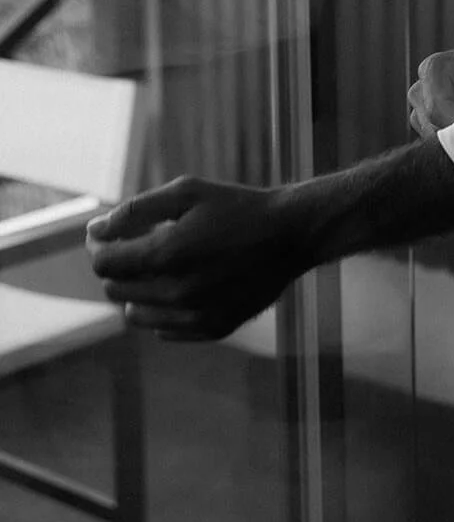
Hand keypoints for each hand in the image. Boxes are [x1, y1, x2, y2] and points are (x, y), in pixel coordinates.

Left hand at [85, 175, 301, 341]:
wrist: (290, 235)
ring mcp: (195, 316)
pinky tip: (180, 285)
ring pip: (135, 315)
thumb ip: (136, 210)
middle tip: (134, 246)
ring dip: (136, 291)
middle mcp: (176, 292)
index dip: (98, 247)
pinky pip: (164, 330)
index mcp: (166, 254)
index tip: (106, 235)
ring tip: (159, 266)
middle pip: (116, 290)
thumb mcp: (187, 192)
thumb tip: (96, 228)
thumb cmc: (237, 207)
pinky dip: (161, 310)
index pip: (104, 265)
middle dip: (117, 267)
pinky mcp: (212, 329)